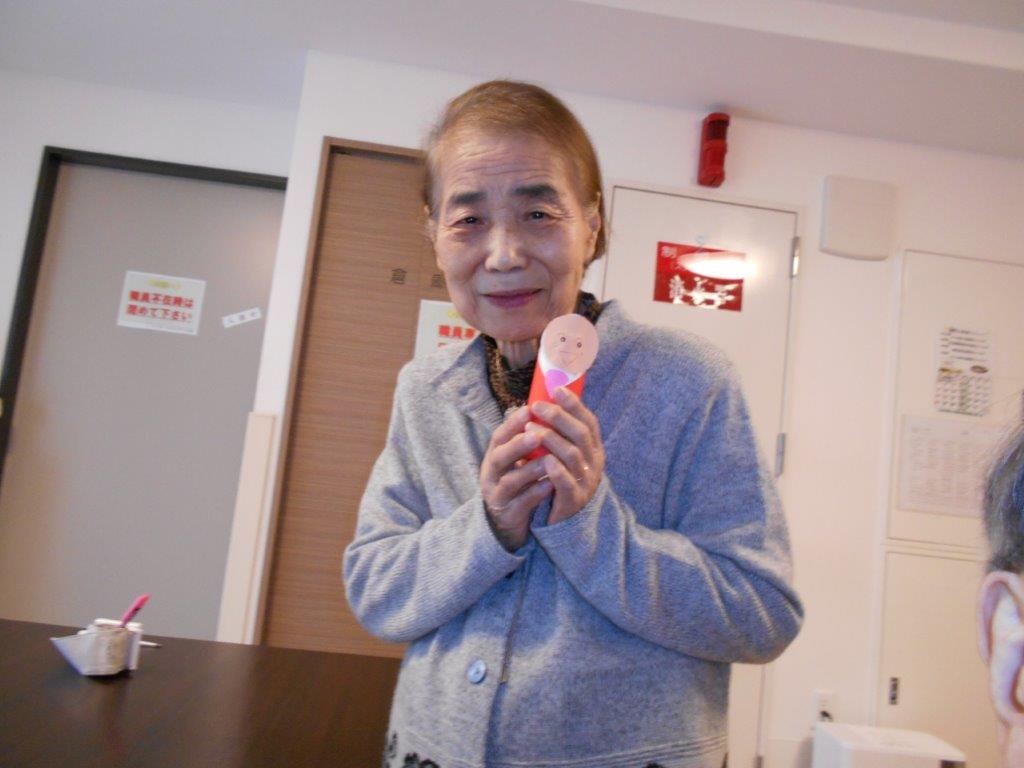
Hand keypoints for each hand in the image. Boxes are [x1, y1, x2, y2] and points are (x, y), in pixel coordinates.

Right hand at [480, 406, 553, 551]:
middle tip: (536, 435)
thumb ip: (526, 438)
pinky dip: (536, 493)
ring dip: (530, 470)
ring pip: (510, 481)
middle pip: (499, 457)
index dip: (513, 423)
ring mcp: (499, 494)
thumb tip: (544, 406)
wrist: (506, 519)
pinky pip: (522, 503)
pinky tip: (550, 485)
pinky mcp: (509, 513)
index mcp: (495, 456)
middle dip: (517, 445)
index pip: (499, 436)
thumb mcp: (515, 458)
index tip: (529, 409)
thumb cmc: (516, 480)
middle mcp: (492, 474)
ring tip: (547, 460)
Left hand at [529, 387, 604, 525]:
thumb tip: (542, 401)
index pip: (589, 422)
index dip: (574, 405)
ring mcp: (586, 482)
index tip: (556, 390)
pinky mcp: (574, 500)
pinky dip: (556, 471)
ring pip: (572, 455)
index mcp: (593, 448)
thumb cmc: (559, 478)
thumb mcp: (563, 453)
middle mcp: (594, 463)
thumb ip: (559, 432)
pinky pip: (567, 483)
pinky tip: (544, 460)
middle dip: (558, 417)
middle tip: (537, 407)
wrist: (563, 519)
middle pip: (580, 434)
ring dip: (551, 439)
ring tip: (530, 429)